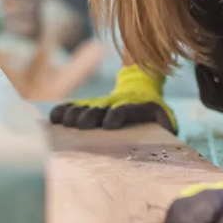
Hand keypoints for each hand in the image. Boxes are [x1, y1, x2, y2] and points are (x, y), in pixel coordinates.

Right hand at [49, 64, 176, 132]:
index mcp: (136, 108)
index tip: (109, 123)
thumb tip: (169, 131)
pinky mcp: (87, 108)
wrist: (140, 91)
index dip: (118, 114)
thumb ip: (166, 126)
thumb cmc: (154, 117)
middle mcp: (115, 105)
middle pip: (101, 109)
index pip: (127, 109)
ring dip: (74, 115)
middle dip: (91, 116)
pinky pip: (73, 108)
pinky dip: (63, 112)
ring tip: (65, 123)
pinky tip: (53, 118)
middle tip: (83, 125)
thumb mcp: (165, 120)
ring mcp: (99, 105)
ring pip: (85, 108)